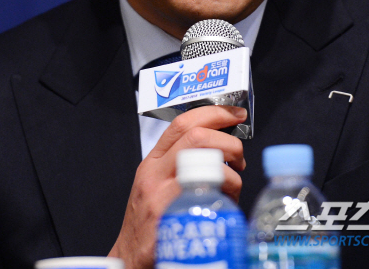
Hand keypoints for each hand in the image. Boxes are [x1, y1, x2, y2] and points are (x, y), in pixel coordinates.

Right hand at [108, 105, 246, 268]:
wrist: (129, 259)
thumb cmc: (150, 221)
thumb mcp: (158, 182)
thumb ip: (182, 160)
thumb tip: (221, 143)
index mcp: (154, 160)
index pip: (183, 123)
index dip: (214, 113)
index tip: (236, 114)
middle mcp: (155, 173)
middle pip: (198, 138)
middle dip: (229, 143)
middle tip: (239, 157)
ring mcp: (161, 196)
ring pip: (207, 166)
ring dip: (232, 174)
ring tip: (233, 185)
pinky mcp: (171, 220)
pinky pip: (207, 198)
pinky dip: (227, 197)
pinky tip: (227, 204)